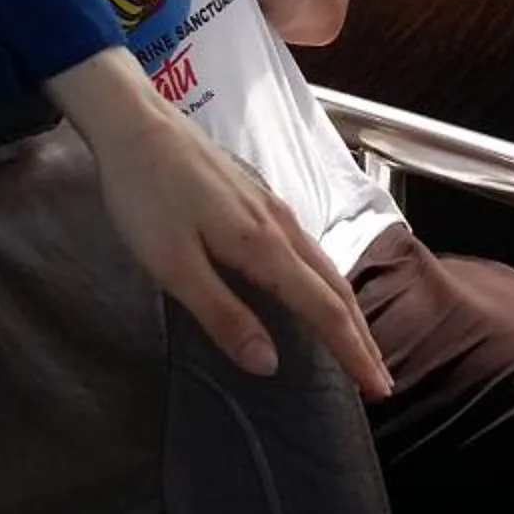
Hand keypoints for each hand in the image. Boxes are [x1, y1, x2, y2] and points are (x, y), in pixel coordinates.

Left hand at [49, 49, 392, 395]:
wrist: (134, 125)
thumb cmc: (145, 196)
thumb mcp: (173, 266)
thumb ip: (222, 315)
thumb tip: (268, 363)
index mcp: (264, 248)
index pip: (324, 310)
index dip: (352, 352)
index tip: (377, 388)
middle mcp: (281, 227)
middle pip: (337, 289)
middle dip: (361, 338)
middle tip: (379, 380)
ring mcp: (273, 209)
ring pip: (326, 268)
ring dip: (346, 310)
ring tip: (356, 344)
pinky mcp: (259, 200)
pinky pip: (309, 251)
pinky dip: (326, 283)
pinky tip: (314, 290)